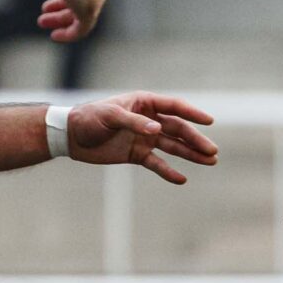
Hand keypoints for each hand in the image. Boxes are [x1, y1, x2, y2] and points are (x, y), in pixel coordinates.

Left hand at [66, 92, 218, 184]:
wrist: (70, 136)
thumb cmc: (88, 118)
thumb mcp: (109, 116)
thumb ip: (134, 122)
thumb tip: (158, 130)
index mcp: (144, 103)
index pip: (174, 107)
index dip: (192, 113)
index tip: (209, 121)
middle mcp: (148, 120)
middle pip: (178, 129)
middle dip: (195, 140)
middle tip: (212, 151)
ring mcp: (144, 138)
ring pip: (172, 146)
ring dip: (190, 154)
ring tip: (210, 161)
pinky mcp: (137, 154)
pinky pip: (157, 163)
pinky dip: (168, 171)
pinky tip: (182, 179)